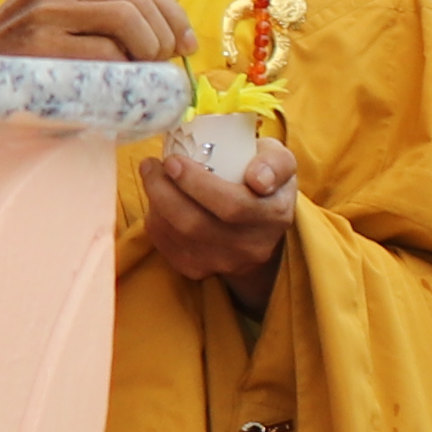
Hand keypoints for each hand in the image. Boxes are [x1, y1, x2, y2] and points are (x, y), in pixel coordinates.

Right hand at [0, 0, 189, 64]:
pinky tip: (116, 86)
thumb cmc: (22, 60)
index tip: (187, 43)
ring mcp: (46, 10)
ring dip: (149, 51)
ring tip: (142, 73)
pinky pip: (106, 52)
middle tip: (167, 64)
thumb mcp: (60, 22)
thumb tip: (174, 38)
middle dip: (167, 35)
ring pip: (129, 19)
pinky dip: (123, 72)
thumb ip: (104, 18)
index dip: (173, 14)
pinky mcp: (40, 43)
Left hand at [144, 132, 297, 304]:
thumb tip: (257, 178)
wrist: (260, 226)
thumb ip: (274, 163)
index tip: (174, 160)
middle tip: (152, 165)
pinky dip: (156, 222)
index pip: (234, 206)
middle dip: (164, 191)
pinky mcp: (200, 271)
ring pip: (178, 236)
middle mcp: (251, 247)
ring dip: (155, 203)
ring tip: (152, 176)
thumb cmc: (265, 181)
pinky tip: (157, 202)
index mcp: (274, 216)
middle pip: (196, 224)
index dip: (198, 184)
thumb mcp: (280, 163)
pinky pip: (168, 248)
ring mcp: (225, 263)